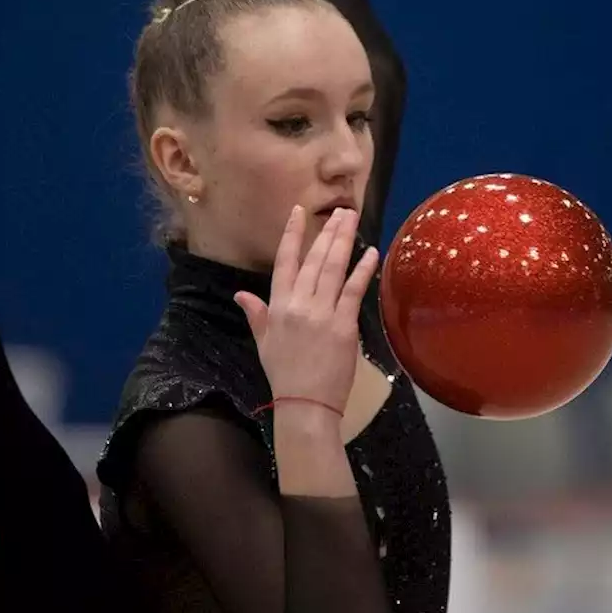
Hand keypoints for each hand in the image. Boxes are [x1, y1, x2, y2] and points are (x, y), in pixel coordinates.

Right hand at [234, 207, 378, 416]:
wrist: (304, 402)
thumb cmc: (283, 374)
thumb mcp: (263, 341)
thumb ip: (256, 313)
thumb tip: (241, 294)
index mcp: (277, 306)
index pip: (284, 261)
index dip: (292, 234)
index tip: (298, 211)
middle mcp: (298, 303)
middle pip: (314, 259)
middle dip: (327, 231)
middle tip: (341, 210)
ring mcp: (322, 313)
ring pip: (333, 268)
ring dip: (344, 241)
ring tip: (353, 220)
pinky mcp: (344, 325)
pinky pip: (354, 291)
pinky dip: (363, 270)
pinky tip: (371, 253)